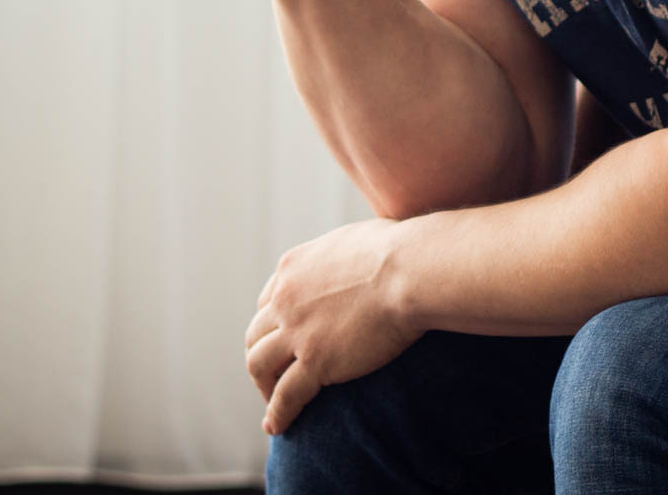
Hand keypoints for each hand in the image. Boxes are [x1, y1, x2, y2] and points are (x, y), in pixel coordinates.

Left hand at [245, 218, 422, 435]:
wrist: (410, 271)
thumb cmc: (401, 251)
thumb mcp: (357, 240)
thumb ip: (344, 254)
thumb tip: (360, 255)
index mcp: (293, 267)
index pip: (268, 301)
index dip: (272, 324)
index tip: (281, 338)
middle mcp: (285, 298)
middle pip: (256, 334)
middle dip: (261, 355)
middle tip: (273, 374)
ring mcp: (297, 331)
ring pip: (259, 364)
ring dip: (263, 385)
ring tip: (272, 401)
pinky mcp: (315, 361)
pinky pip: (285, 395)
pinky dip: (276, 413)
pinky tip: (276, 427)